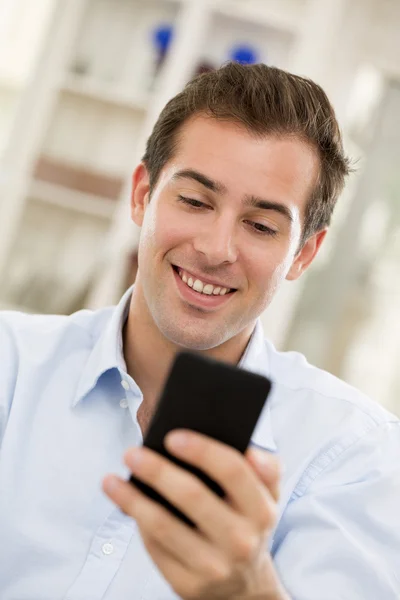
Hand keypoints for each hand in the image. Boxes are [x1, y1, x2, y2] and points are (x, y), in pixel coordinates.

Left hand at [103, 430, 287, 599]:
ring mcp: (214, 567)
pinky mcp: (188, 585)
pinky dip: (138, 522)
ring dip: (132, 499)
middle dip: (157, 470)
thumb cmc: (248, 523)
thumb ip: (265, 467)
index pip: (232, 470)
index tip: (171, 436)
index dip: (201, 450)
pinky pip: (156, 548)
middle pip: (192, 496)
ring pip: (164, 526)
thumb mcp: (267, 496)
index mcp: (261, 509)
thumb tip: (250, 449)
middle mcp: (241, 540)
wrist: (246, 587)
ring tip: (110, 479)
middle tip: (131, 453)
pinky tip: (125, 504)